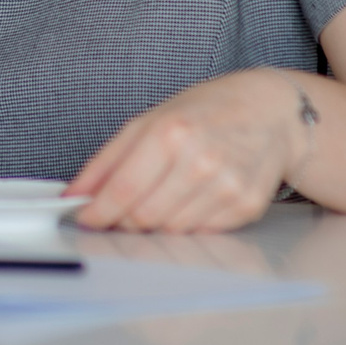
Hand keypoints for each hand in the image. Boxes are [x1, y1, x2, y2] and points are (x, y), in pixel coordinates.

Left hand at [66, 70, 315, 232]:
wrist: (270, 112)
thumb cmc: (206, 111)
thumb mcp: (150, 120)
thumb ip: (108, 160)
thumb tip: (74, 194)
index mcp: (170, 133)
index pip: (124, 191)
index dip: (98, 211)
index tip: (86, 218)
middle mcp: (201, 161)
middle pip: (144, 217)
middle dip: (125, 219)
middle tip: (123, 208)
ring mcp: (227, 186)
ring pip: (171, 230)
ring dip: (157, 222)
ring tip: (166, 193)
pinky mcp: (246, 207)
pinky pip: (200, 233)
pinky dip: (188, 222)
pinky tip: (195, 196)